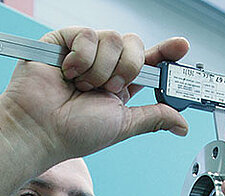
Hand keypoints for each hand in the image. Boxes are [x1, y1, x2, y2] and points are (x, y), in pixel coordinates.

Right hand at [1, 28, 190, 160]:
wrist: (41, 128)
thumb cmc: (75, 132)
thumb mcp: (124, 124)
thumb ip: (154, 117)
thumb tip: (183, 125)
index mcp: (120, 84)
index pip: (149, 61)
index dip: (166, 52)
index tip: (182, 47)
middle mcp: (105, 65)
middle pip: (134, 45)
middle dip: (127, 69)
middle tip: (109, 89)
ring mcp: (85, 50)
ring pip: (113, 39)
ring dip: (100, 70)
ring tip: (81, 86)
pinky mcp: (65, 39)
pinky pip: (88, 34)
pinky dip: (81, 58)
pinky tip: (67, 73)